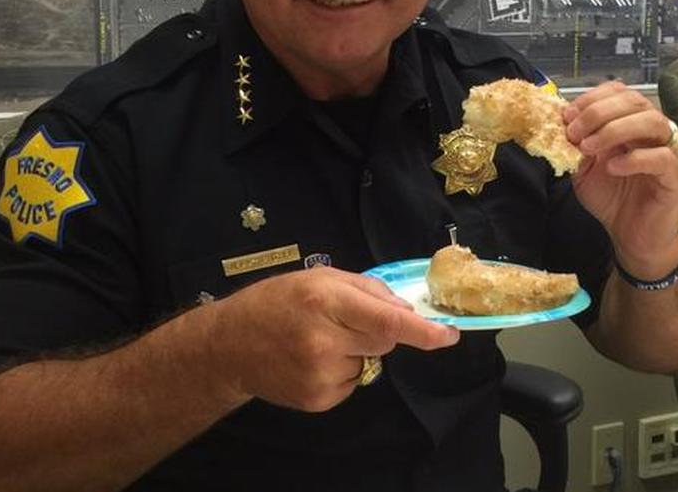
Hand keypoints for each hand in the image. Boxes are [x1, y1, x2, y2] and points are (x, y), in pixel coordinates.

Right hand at [204, 267, 459, 411]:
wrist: (228, 346)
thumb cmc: (276, 302)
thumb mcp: (318, 277)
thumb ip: (367, 289)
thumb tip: (407, 311)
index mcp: (325, 302)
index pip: (388, 322)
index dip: (424, 331)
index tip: (449, 335)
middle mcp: (324, 340)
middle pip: (384, 341)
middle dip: (375, 331)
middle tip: (342, 321)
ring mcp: (320, 374)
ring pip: (369, 363)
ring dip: (355, 352)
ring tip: (316, 342)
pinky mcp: (318, 399)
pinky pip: (352, 383)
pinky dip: (341, 372)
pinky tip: (311, 361)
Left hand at [563, 81, 677, 277]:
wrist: (632, 237)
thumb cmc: (613, 200)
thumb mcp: (584, 169)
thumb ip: (575, 147)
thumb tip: (559, 125)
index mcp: (633, 124)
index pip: (620, 93)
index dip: (592, 98)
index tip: (567, 115)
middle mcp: (654, 132)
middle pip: (635, 102)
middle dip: (599, 112)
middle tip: (574, 131)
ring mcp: (670, 152)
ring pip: (653, 122)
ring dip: (615, 129)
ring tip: (589, 147)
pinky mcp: (677, 177)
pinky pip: (662, 158)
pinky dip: (635, 158)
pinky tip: (612, 167)